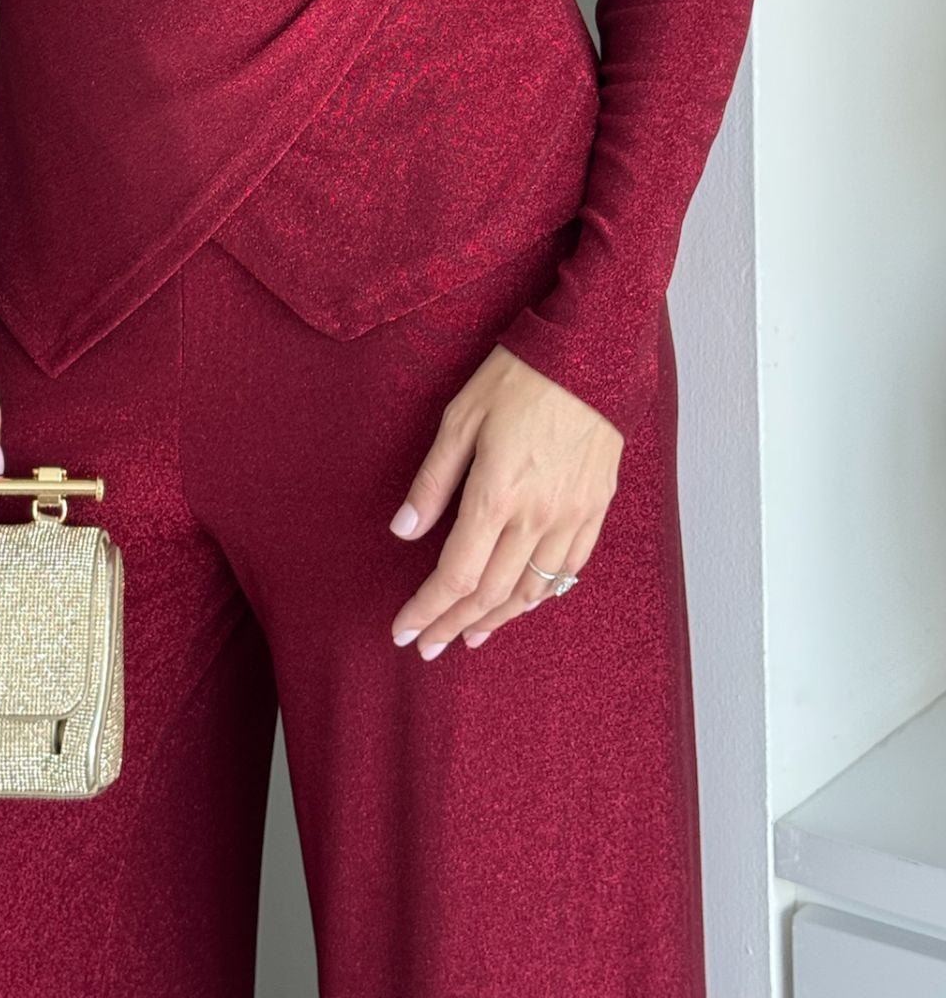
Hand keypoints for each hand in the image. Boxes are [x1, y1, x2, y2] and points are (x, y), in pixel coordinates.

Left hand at [388, 343, 623, 657]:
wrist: (590, 354)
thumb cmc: (519, 378)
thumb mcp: (460, 418)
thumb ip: (432, 481)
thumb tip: (403, 531)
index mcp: (496, 495)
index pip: (455, 575)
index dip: (426, 609)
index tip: (404, 631)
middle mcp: (536, 517)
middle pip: (489, 594)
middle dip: (452, 625)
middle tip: (428, 644)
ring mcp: (571, 517)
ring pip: (531, 591)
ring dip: (495, 620)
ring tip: (468, 636)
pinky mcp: (596, 509)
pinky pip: (568, 570)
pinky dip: (541, 595)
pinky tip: (522, 603)